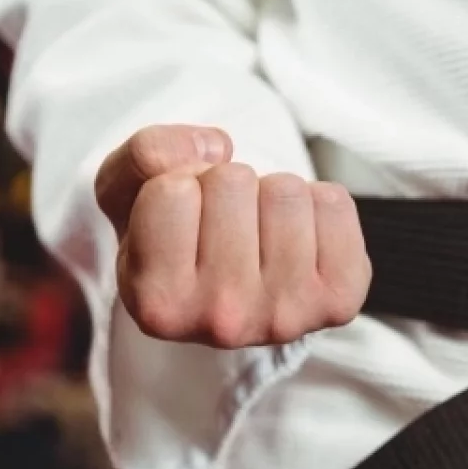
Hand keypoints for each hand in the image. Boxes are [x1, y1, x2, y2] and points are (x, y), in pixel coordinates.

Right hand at [95, 124, 370, 347]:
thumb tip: (216, 147)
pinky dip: (318, 205)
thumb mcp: (129, 196)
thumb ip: (143, 155)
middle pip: (231, 182)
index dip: (179, 183)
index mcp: (157, 303)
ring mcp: (286, 315)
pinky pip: (334, 204)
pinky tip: (299, 239)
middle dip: (228, 186)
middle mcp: (221, 320)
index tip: (186, 216)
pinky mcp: (338, 300)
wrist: (237, 293)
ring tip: (261, 230)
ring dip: (272, 195)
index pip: (172, 190)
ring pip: (285, 191)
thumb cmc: (179, 241)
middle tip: (226, 223)